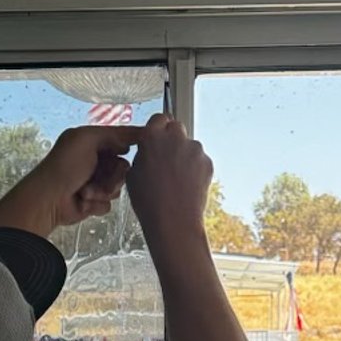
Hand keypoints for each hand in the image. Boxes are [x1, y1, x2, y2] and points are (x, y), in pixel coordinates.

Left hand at [42, 124, 134, 226]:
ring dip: (104, 189)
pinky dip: (97, 203)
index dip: (130, 143)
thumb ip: (113, 134)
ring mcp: (94, 182)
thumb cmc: (66, 165)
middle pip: (123, 166)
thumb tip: (134, 137)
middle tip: (103, 178)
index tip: (144, 146)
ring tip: (86, 191)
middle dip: (115, 174)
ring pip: (117, 187)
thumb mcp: (87, 139)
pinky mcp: (93, 201)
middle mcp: (94, 160)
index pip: (119, 139)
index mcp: (91, 142)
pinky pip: (109, 203)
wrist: (49, 198)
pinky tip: (83, 201)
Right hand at [124, 113, 212, 255]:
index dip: (158, 130)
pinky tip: (187, 185)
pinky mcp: (207, 162)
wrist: (174, 221)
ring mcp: (194, 148)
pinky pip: (200, 160)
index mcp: (152, 137)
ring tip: (176, 179)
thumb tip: (149, 152)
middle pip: (176, 128)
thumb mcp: (133, 175)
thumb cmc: (149, 202)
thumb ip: (143, 155)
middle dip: (172, 139)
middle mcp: (175, 137)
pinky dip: (195, 169)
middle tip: (167, 160)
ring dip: (184, 156)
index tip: (158, 139)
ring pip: (189, 145)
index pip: (159, 119)